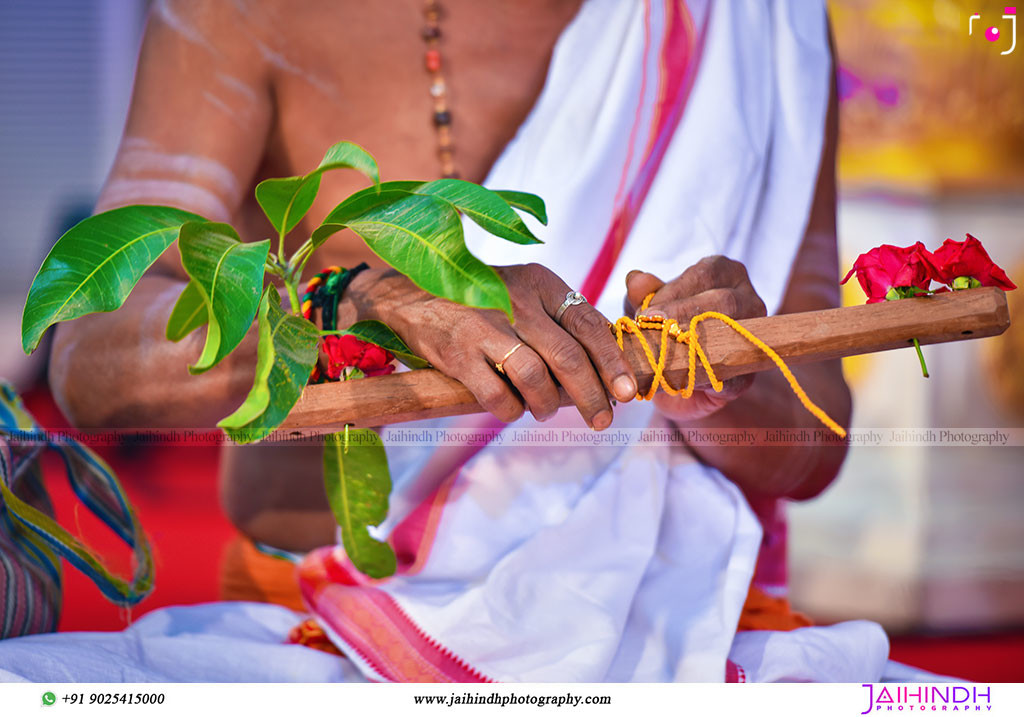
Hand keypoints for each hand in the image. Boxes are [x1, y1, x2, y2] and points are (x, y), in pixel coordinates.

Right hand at [352, 264, 636, 428]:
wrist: (411, 293)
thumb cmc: (482, 301)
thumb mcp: (525, 292)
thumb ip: (562, 320)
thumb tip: (608, 365)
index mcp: (541, 282)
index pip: (589, 324)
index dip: (612, 362)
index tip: (627, 392)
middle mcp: (516, 300)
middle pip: (569, 357)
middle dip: (592, 396)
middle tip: (601, 419)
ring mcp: (485, 326)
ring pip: (536, 378)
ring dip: (549, 405)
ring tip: (547, 411)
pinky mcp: (457, 353)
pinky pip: (498, 396)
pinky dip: (511, 411)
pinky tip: (512, 409)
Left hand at [624, 256, 766, 421]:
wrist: (673, 376)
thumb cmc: (665, 328)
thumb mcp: (648, 308)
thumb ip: (643, 293)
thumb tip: (636, 279)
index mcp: (723, 273)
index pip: (704, 275)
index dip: (674, 291)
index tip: (647, 311)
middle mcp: (747, 299)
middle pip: (724, 301)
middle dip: (684, 315)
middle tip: (653, 329)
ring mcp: (754, 336)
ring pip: (732, 335)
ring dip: (694, 347)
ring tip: (663, 354)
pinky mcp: (748, 374)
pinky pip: (733, 375)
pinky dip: (707, 378)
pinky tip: (684, 380)